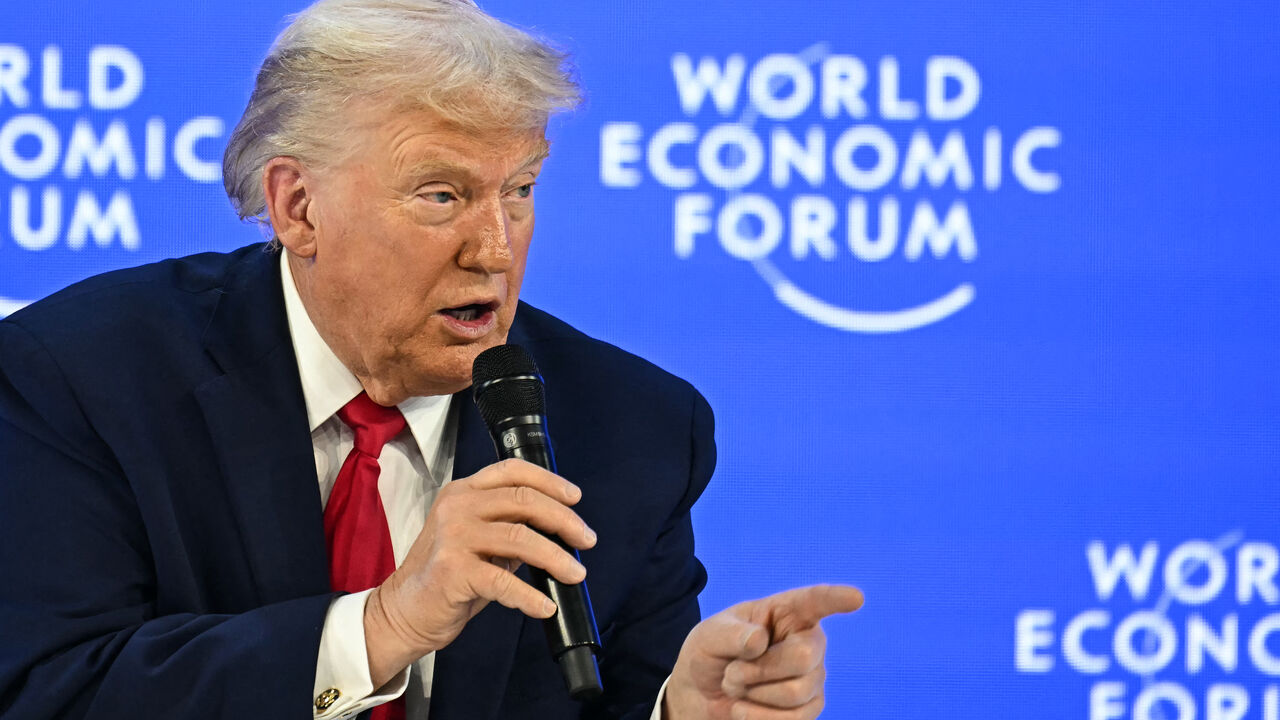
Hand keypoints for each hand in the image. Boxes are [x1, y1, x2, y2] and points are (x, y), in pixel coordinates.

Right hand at [362, 458, 596, 686]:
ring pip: (521, 538)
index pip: (513, 470)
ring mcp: (453, 537)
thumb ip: (509, 527)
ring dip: (556, 558)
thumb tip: (558, 529)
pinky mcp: (453, 571)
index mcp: (463, 491)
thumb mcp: (476, 539)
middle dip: (563, 520)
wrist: (404, 611)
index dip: (550, 481)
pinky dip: (530, 596)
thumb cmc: (446, 575)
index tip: (576, 499)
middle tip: (586, 540)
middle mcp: (457, 506)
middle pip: (523, 500)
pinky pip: (504, 581)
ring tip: (576, 574)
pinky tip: (546, 606)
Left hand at [663, 584, 863, 719]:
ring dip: (754, 694)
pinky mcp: (810, 706)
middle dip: (758, 670)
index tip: (855, 598)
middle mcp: (808, 640)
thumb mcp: (708, 637)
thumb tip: (760, 641)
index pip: (815, 601)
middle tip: (733, 671)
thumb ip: (730, 635)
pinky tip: (744, 709)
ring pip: (796, 692)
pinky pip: (793, 719)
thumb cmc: (710, 655)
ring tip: (737, 687)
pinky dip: (759, 717)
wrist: (703, 695)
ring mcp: (813, 675)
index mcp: (786, 612)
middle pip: (803, 657)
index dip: (835, 599)